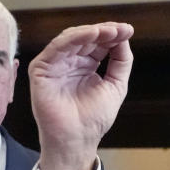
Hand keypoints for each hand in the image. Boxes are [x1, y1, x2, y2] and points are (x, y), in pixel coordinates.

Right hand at [28, 22, 133, 169]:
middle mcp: (69, 62)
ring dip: (91, 32)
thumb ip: (121, 62)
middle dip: (104, 31)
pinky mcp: (41, 69)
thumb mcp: (115, 86)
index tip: (128, 30)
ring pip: (71, 39)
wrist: (77, 139)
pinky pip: (56, 48)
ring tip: (109, 31)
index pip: (98, 43)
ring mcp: (55, 65)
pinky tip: (91, 35)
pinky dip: (74, 38)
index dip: (113, 35)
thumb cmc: (94, 118)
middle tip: (120, 29)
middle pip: (86, 38)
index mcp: (86, 65)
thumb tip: (124, 37)